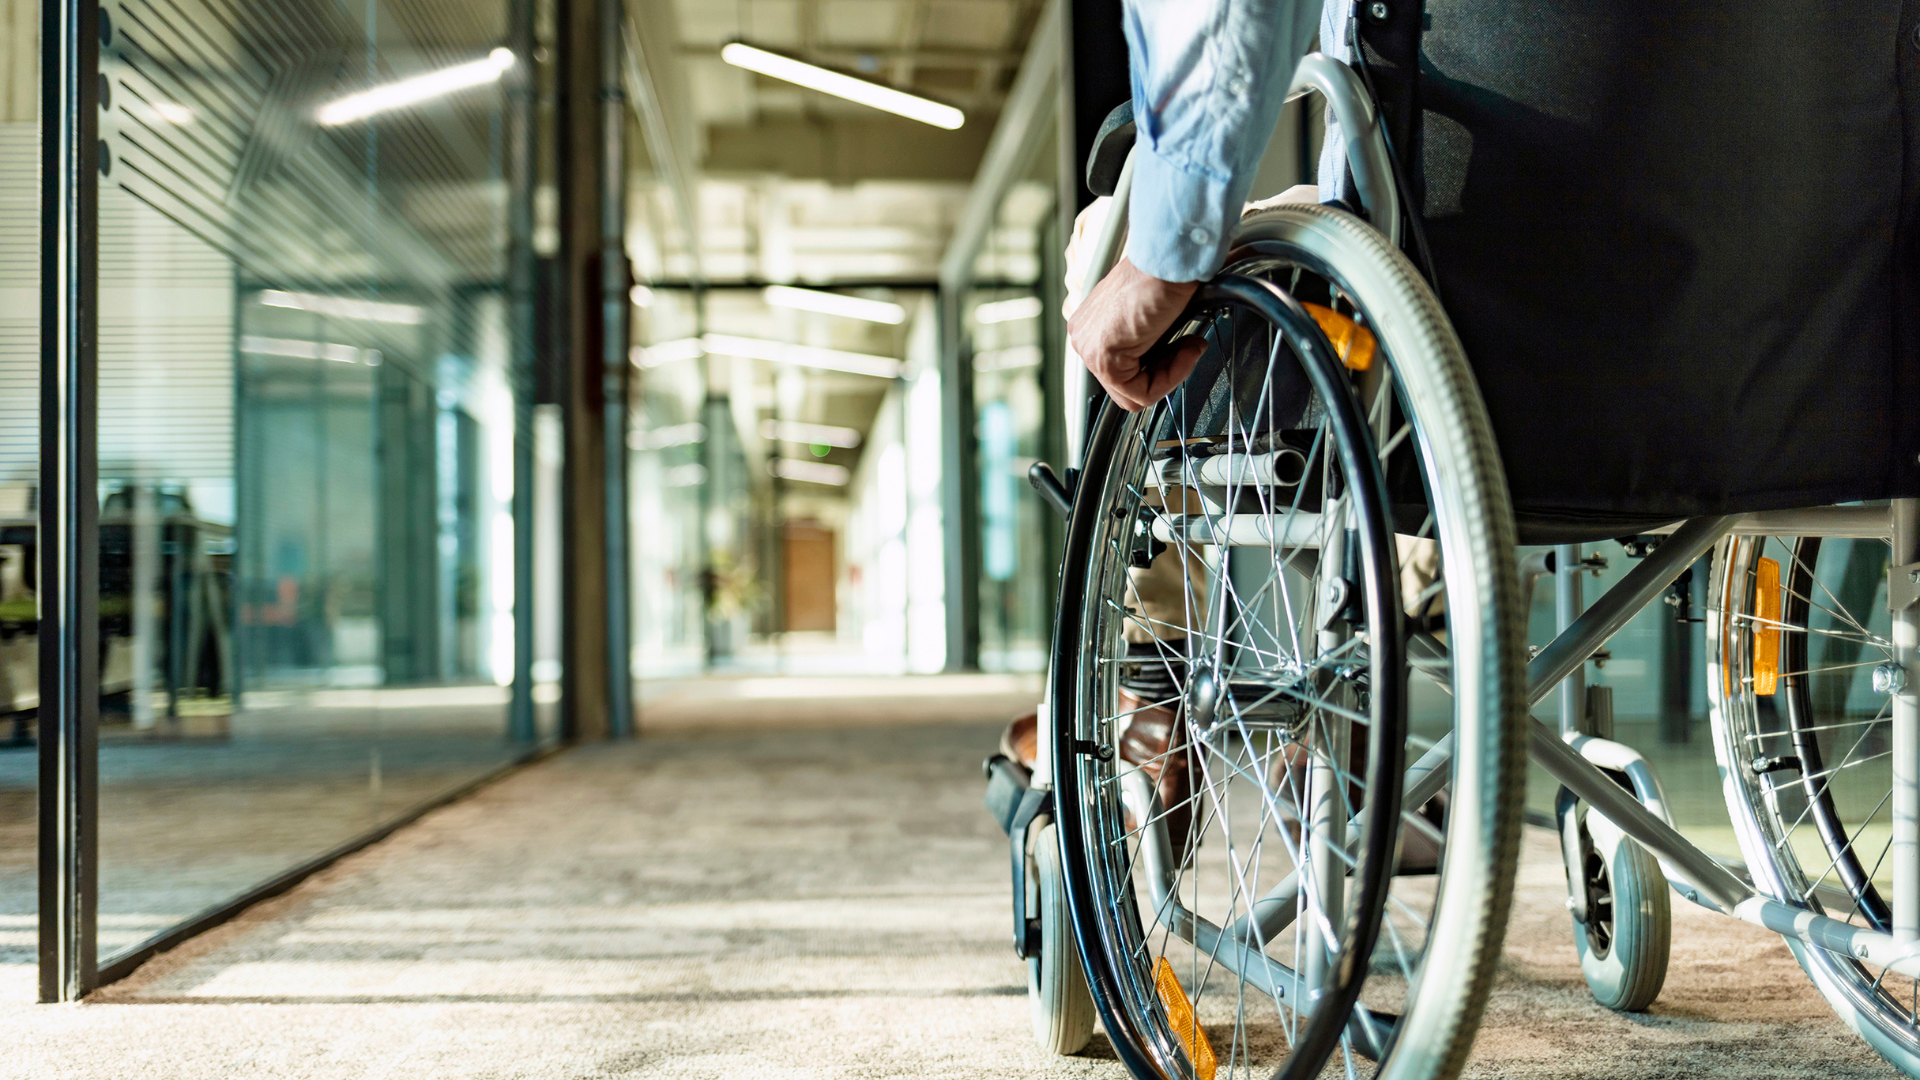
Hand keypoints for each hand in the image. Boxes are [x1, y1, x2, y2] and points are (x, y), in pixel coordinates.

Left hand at [1067, 258, 1205, 412]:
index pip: (1123, 371)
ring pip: (1133, 393)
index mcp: (1091, 326)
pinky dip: (1170, 379)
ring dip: (1172, 374)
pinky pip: (1140, 392)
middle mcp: (1084, 337)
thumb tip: (1164, 360)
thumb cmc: (1166, 274)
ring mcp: (1089, 348)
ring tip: (1190, 347)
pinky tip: (1185, 352)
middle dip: (1166, 372)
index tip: (1185, 346)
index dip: (1162, 366)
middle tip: (1190, 347)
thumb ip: (1148, 340)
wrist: (1171, 257)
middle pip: (1127, 385)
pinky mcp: (1103, 357)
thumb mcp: (1152, 314)